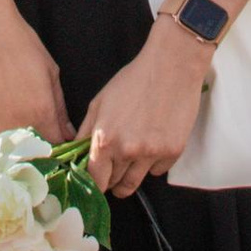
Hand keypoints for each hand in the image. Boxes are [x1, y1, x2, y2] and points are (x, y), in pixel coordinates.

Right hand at [0, 0, 72, 145]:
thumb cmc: (21, 44)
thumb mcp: (50, 72)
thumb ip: (60, 107)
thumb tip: (68, 133)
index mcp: (41, 112)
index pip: (56, 147)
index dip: (60, 149)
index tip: (60, 147)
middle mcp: (18, 123)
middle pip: (32, 154)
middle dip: (40, 153)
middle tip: (41, 144)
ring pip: (8, 152)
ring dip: (17, 150)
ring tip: (21, 141)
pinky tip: (0, 133)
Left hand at [81, 22, 210, 197]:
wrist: (171, 66)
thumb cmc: (134, 80)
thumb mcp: (100, 102)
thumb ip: (87, 131)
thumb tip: (78, 154)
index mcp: (104, 139)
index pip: (94, 178)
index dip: (94, 182)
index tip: (97, 181)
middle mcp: (127, 151)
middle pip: (115, 183)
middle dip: (111, 179)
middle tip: (113, 170)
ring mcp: (151, 153)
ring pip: (135, 183)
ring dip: (129, 177)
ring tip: (130, 164)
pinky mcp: (173, 152)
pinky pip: (158, 170)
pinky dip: (154, 163)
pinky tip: (154, 144)